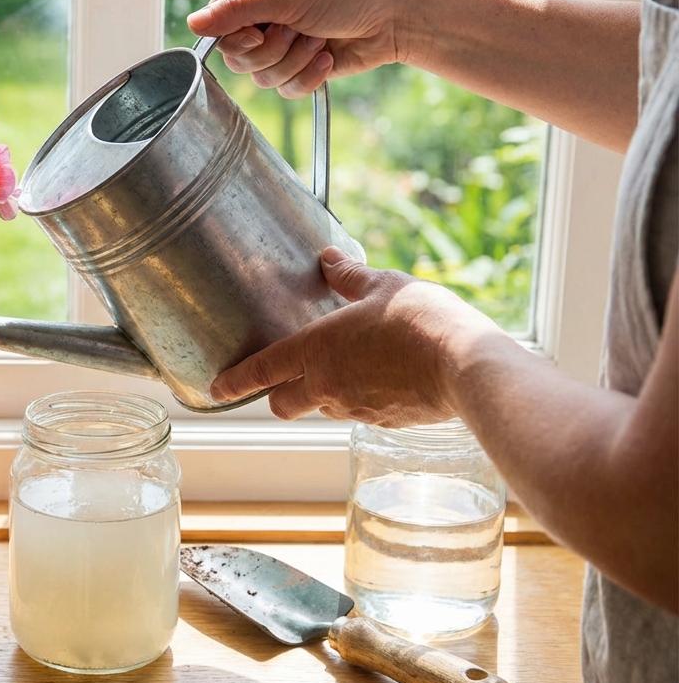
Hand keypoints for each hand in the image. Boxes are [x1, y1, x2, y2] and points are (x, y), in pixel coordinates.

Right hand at [187, 0, 426, 98]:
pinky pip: (284, 88)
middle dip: (269, 51)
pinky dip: (307, 76)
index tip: (257, 34)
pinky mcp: (300, 66)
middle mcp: (264, 13)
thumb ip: (236, 12)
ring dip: (292, 61)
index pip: (218, 20)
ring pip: (260, 75)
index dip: (233, 36)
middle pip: (236, 54)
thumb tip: (192, 22)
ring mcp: (282, 41)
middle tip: (295, 32)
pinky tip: (327, 56)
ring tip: (318, 41)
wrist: (394, 17)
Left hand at [209, 246, 502, 426]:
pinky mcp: (383, 423)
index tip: (216, 389)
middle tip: (287, 380)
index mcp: (315, 349)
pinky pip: (359, 414)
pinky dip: (361, 400)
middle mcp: (326, 385)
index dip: (234, 381)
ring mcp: (354, 408)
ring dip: (323, 395)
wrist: (467, 367)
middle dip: (278, 396)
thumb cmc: (422, 320)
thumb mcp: (384, 285)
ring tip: (350, 369)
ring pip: (322, 409)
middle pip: (282, 405)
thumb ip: (350, 276)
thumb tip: (329, 259)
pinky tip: (385, 381)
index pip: (261, 370)